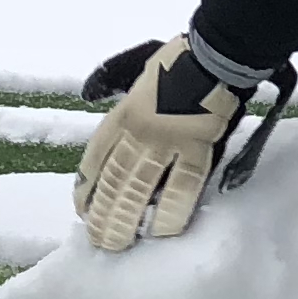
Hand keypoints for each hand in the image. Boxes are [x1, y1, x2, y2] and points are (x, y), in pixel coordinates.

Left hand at [74, 36, 243, 249]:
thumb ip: (109, 81)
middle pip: (114, 179)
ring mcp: (168, 143)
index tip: (82, 209)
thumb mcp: (134, 66)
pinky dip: (171, 210)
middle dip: (102, 212)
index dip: (87, 187)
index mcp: (123, 114)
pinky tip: (160, 231)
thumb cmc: (176, 60)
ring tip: (116, 244)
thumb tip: (89, 93)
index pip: (96, 158)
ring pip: (140, 188)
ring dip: (125, 219)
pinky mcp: (198, 150)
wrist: (215, 55)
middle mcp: (139, 132)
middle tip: (96, 239)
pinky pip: (183, 187)